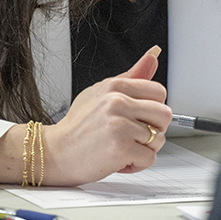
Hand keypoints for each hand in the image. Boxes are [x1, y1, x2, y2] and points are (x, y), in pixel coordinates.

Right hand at [41, 45, 171, 185]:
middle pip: (164, 115)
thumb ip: (132, 76)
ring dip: (144, 149)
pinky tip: (121, 159)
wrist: (56, 152)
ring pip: (159, 139)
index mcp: (115, 86)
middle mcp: (118, 102)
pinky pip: (150, 158)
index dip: (152, 109)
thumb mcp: (102, 92)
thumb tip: (153, 55)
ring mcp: (119, 125)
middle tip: (134, 135)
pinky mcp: (120, 148)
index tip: (139, 117)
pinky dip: (137, 164)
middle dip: (154, 129)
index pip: (159, 92)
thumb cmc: (78, 125)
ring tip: (123, 146)